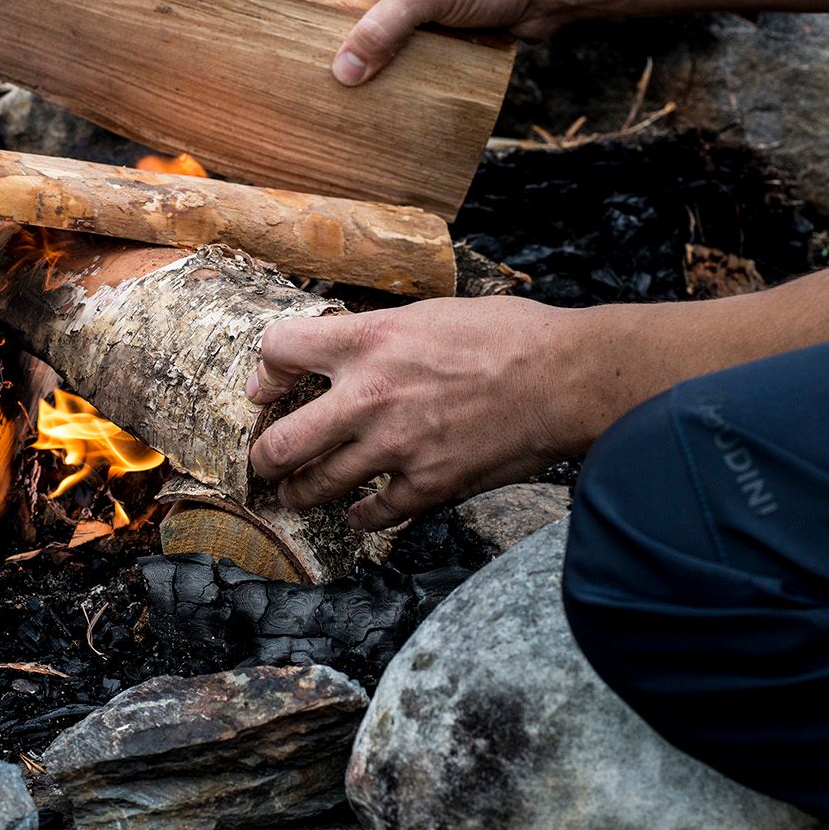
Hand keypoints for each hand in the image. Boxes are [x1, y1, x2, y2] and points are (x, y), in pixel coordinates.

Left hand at [247, 298, 595, 530]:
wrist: (564, 376)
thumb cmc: (508, 335)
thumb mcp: (428, 313)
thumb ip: (379, 334)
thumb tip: (348, 349)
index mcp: (369, 340)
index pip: (278, 348)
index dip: (265, 368)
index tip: (267, 386)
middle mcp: (370, 395)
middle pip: (280, 442)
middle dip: (264, 457)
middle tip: (264, 461)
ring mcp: (395, 446)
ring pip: (317, 486)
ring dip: (300, 493)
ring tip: (296, 494)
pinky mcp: (428, 483)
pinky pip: (375, 514)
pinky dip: (363, 516)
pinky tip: (360, 512)